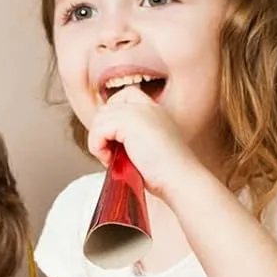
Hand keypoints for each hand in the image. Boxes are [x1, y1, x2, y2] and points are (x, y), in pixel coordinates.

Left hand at [85, 85, 205, 203]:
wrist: (180, 179)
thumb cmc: (165, 175)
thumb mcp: (146, 150)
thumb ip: (129, 139)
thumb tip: (104, 142)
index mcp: (155, 111)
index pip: (124, 97)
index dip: (112, 118)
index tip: (115, 143)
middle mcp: (148, 106)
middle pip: (107, 108)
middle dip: (102, 132)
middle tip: (111, 156)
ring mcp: (139, 111)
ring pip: (100, 119)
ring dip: (98, 142)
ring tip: (112, 160)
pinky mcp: (129, 122)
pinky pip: (98, 130)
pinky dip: (97, 147)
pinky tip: (110, 160)